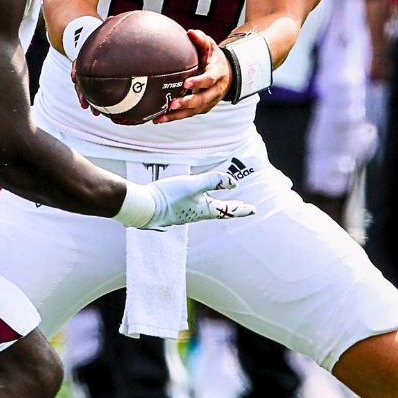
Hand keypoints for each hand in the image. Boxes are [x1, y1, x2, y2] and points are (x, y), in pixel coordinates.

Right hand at [118, 170, 255, 228]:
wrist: (142, 208)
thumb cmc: (168, 196)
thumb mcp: (193, 184)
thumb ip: (214, 181)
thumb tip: (234, 182)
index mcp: (203, 210)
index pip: (227, 210)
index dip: (241, 208)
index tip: (254, 210)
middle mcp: (194, 216)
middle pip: (216, 212)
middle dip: (230, 209)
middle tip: (242, 208)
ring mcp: (181, 216)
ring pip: (201, 212)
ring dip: (212, 208)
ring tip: (216, 206)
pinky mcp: (169, 214)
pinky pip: (186, 213)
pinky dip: (194, 209)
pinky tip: (187, 210)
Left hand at [155, 29, 229, 122]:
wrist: (226, 74)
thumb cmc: (213, 58)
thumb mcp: (210, 46)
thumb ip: (201, 39)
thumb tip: (190, 32)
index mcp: (217, 74)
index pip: (209, 79)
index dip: (199, 82)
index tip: (186, 83)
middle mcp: (215, 90)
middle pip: (202, 100)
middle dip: (188, 103)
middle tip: (173, 104)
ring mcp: (209, 101)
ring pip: (194, 111)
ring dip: (178, 115)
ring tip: (161, 117)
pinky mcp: (202, 108)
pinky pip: (189, 114)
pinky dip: (175, 117)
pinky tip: (160, 119)